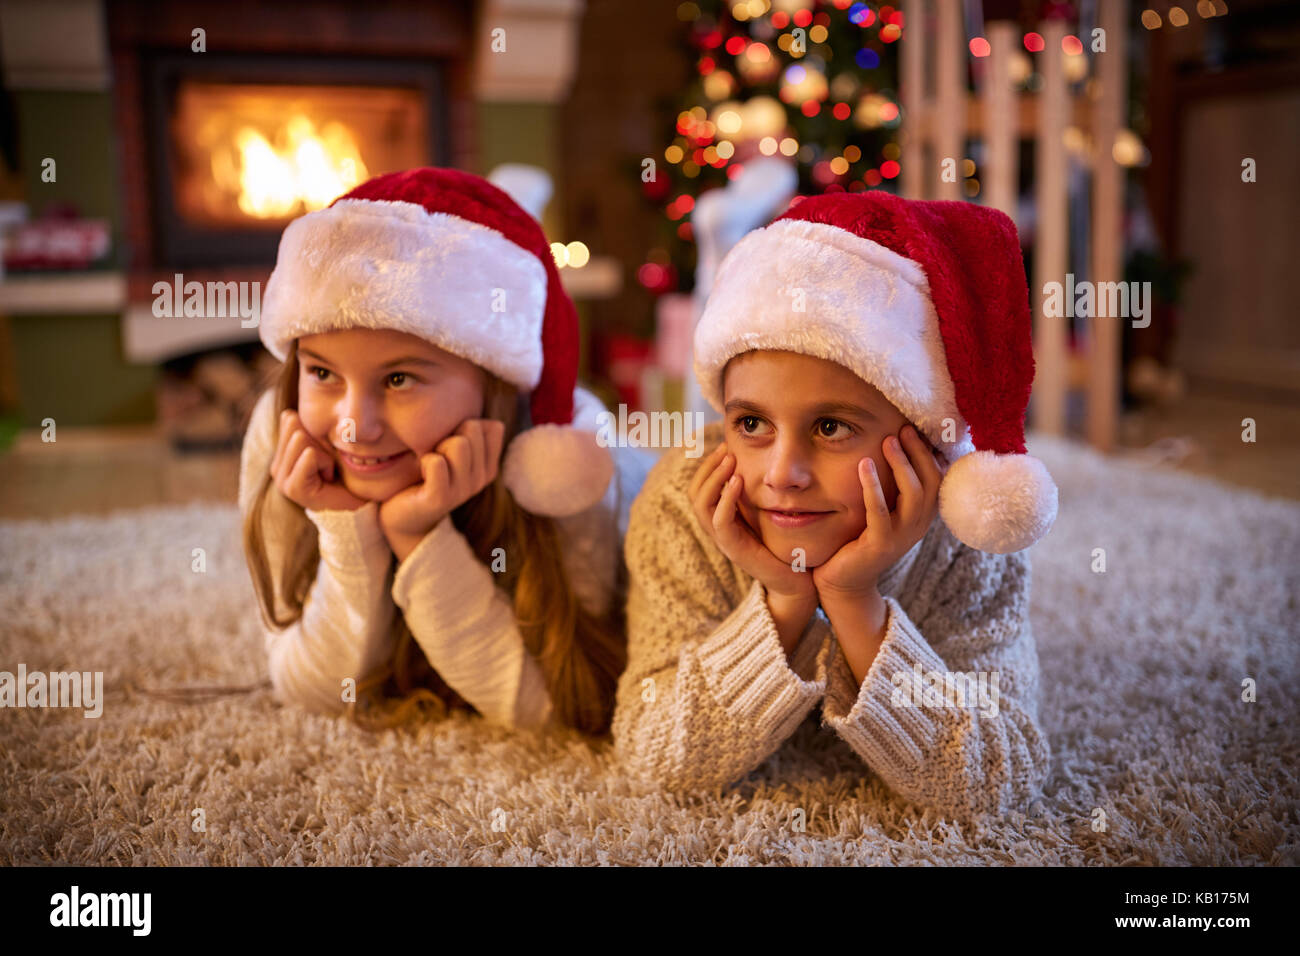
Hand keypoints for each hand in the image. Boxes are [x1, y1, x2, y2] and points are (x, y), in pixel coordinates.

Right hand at [270, 409, 367, 512]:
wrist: (356, 506)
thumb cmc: (343, 475)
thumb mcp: (325, 447)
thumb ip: (307, 431)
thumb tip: (289, 414)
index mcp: (281, 455)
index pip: (289, 420)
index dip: (315, 432)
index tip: (324, 454)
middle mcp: (276, 467)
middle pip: (295, 428)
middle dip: (319, 443)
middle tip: (327, 465)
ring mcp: (282, 479)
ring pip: (301, 440)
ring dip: (324, 454)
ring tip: (327, 472)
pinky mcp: (293, 487)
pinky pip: (309, 456)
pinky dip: (325, 462)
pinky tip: (328, 478)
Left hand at [378, 419, 505, 544]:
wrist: (403, 516)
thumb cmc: (426, 474)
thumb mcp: (452, 450)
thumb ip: (472, 434)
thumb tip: (493, 423)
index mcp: (487, 467)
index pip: (493, 427)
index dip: (465, 426)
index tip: (451, 444)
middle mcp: (480, 480)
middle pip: (472, 429)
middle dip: (449, 433)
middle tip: (436, 454)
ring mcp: (462, 491)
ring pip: (458, 444)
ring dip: (437, 447)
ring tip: (428, 464)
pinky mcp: (440, 499)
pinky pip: (437, 462)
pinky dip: (425, 461)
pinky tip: (421, 474)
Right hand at [688, 443, 816, 602]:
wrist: (797, 580)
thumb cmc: (786, 545)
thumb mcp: (769, 512)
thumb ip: (759, 493)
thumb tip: (761, 462)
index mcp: (722, 519)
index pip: (699, 488)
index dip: (708, 466)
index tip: (725, 446)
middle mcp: (718, 529)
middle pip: (694, 494)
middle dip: (707, 467)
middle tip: (725, 448)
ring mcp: (724, 541)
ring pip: (701, 505)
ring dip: (714, 479)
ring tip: (729, 460)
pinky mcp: (735, 550)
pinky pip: (720, 522)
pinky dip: (726, 499)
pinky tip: (738, 482)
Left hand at [812, 424, 941, 602]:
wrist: (843, 581)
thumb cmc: (858, 539)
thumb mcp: (881, 510)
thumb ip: (891, 487)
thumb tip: (891, 446)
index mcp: (921, 515)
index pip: (938, 478)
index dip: (930, 452)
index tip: (916, 427)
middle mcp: (918, 525)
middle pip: (931, 482)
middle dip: (919, 452)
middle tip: (903, 429)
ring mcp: (902, 536)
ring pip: (914, 494)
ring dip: (902, 464)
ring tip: (887, 441)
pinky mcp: (880, 544)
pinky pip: (880, 511)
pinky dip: (873, 486)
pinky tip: (864, 465)